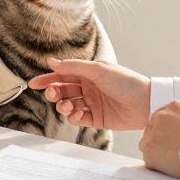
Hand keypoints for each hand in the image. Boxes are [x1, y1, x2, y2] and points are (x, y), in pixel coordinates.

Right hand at [27, 58, 151, 130]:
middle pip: (63, 90)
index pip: (63, 74)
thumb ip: (73, 66)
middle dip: (54, 93)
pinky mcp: (96, 118)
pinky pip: (78, 118)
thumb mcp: (97, 69)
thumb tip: (52, 61)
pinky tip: (77, 113)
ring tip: (67, 106)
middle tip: (53, 94)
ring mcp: (92, 103)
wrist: (145, 102)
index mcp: (88, 73)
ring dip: (63, 105)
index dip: (47, 79)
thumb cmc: (125, 81)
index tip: (33, 83)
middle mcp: (88, 87)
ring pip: (68, 105)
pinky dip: (73, 116)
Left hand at [138, 100, 179, 179]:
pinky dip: (158, 166)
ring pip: (147, 145)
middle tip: (173, 151)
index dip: (166, 131)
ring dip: (157, 153)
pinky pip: (149, 161)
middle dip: (159, 141)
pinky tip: (172, 166)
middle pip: (151, 130)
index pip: (161, 118)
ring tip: (174, 159)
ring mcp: (153, 134)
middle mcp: (160, 117)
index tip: (172, 139)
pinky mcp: (150, 152)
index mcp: (174, 106)